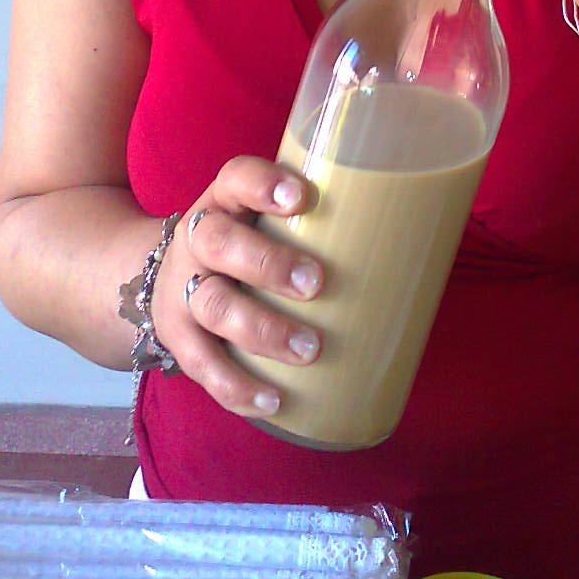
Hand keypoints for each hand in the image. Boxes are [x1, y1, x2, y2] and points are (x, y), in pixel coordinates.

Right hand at [151, 157, 322, 418]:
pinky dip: (237, 386)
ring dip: (261, 329)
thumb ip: (315, 223)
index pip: (235, 178)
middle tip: (317, 283)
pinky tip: (273, 400)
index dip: (263, 184)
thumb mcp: (262, 220)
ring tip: (309, 349)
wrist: (163, 276)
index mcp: (224, 202)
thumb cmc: (245, 243)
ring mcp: (182, 291)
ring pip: (213, 304)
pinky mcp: (179, 339)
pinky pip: (202, 365)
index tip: (302, 197)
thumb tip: (414, 245)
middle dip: (268, 264)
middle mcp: (197, 241)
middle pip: (219, 243)